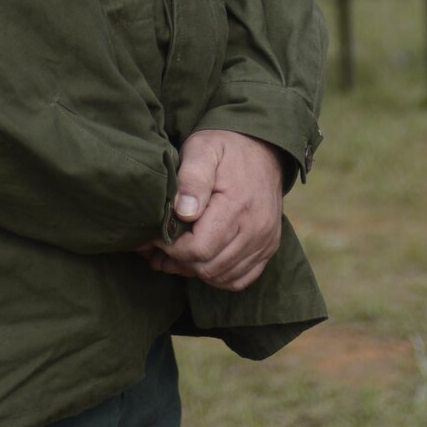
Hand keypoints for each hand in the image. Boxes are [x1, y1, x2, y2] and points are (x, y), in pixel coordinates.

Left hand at [138, 129, 283, 291]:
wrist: (263, 147)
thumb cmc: (226, 147)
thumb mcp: (203, 148)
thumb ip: (192, 177)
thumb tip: (184, 212)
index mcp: (238, 206)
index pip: (199, 249)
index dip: (172, 248)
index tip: (158, 234)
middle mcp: (257, 229)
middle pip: (209, 267)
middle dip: (180, 261)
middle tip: (162, 246)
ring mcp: (266, 241)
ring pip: (222, 277)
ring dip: (196, 270)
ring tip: (177, 252)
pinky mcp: (269, 247)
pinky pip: (240, 279)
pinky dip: (218, 275)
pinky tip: (202, 259)